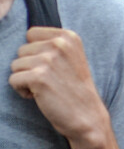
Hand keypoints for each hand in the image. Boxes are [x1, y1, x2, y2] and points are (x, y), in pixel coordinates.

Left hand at [9, 28, 110, 145]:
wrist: (87, 115)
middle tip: (48, 79)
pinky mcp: (38, 77)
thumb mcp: (72, 57)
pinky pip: (13, 80)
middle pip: (21, 49)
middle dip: (29, 66)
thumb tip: (25, 42)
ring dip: (25, 79)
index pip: (32, 33)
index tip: (50, 65)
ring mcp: (49, 60)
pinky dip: (22, 91)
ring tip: (44, 87)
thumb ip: (53, 45)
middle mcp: (59, 44)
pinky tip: (38, 96)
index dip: (35, 52)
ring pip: (15, 65)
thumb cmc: (75, 89)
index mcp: (69, 37)